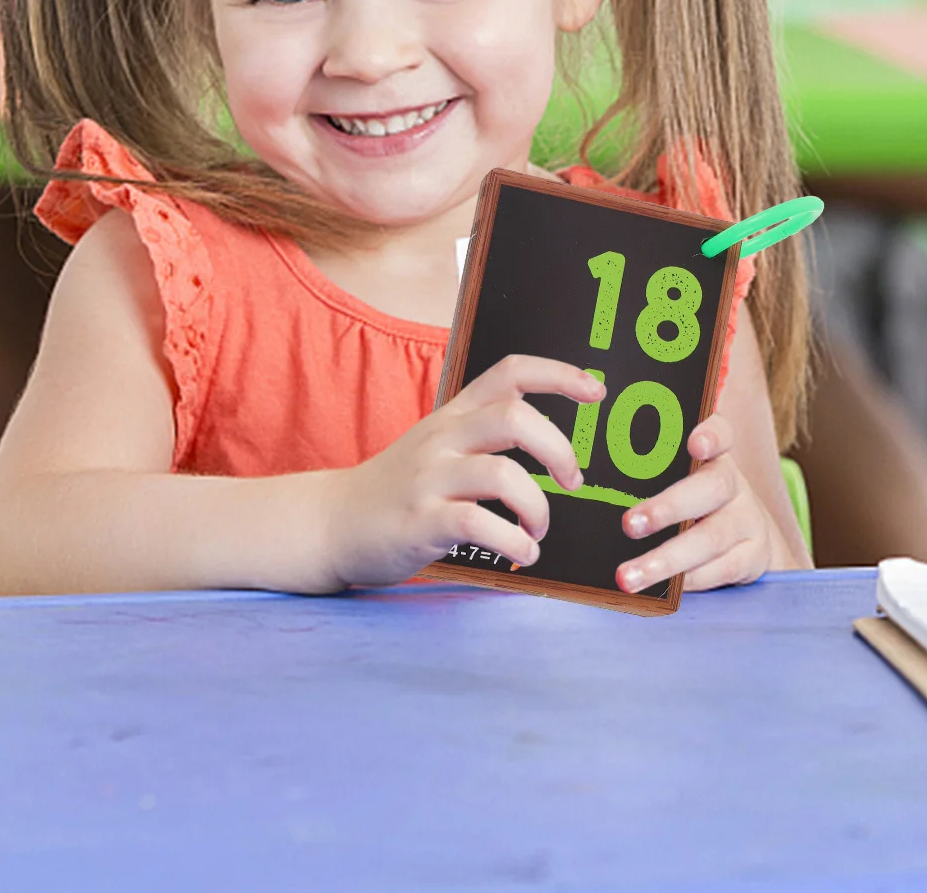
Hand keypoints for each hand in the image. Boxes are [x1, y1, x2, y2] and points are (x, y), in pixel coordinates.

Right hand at [329, 355, 603, 587]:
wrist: (330, 522)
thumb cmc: (398, 489)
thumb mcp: (437, 445)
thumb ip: (482, 434)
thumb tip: (549, 441)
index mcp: (453, 415)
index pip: (510, 372)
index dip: (559, 375)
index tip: (596, 393)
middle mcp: (442, 438)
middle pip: (514, 417)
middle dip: (558, 450)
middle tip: (571, 482)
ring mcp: (428, 479)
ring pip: (503, 474)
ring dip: (538, 509)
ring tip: (537, 531)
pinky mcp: (418, 521)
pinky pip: (479, 523)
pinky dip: (514, 541)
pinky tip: (521, 553)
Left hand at [611, 413, 781, 593]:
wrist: (751, 536)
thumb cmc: (696, 500)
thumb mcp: (681, 477)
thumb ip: (649, 469)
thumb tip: (583, 474)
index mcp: (714, 455)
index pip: (721, 433)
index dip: (710, 435)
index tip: (694, 444)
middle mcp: (734, 484)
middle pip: (712, 488)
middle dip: (668, 507)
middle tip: (628, 524)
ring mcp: (746, 520)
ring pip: (711, 537)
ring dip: (667, 559)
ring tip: (628, 575)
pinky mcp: (753, 555)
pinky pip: (721, 569)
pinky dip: (690, 580)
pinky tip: (663, 587)